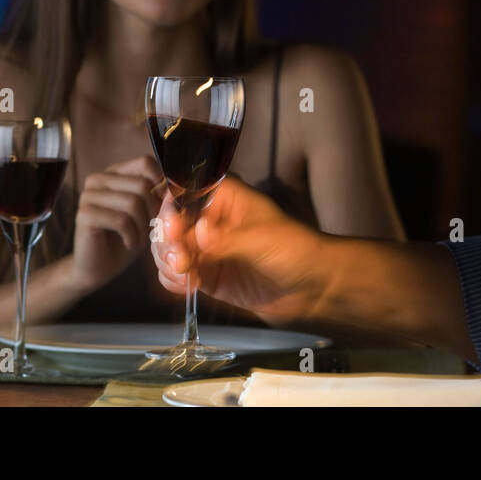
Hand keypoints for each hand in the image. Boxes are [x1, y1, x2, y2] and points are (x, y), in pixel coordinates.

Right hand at [69, 155, 165, 291]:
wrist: (100, 266)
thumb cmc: (127, 236)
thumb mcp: (148, 211)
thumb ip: (160, 195)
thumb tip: (177, 186)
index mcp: (114, 172)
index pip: (145, 163)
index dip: (161, 184)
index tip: (164, 206)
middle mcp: (98, 179)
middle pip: (142, 185)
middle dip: (153, 211)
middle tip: (150, 229)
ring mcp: (88, 195)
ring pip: (133, 203)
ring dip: (143, 227)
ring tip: (140, 239)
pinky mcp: (84, 215)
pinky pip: (121, 220)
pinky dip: (132, 236)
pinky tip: (130, 244)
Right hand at [150, 174, 328, 326]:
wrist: (313, 286)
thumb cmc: (296, 249)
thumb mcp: (261, 238)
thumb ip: (226, 239)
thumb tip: (198, 233)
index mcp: (226, 197)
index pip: (185, 193)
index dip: (172, 210)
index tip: (174, 231)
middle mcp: (212, 220)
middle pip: (170, 224)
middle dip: (167, 242)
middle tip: (180, 260)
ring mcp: (208, 249)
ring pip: (169, 250)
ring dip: (168, 262)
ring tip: (185, 274)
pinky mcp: (208, 275)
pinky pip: (177, 275)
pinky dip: (173, 281)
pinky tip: (186, 286)